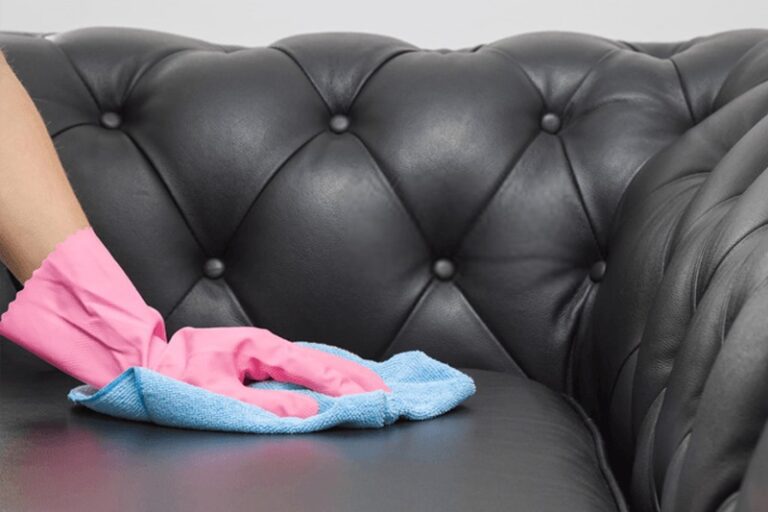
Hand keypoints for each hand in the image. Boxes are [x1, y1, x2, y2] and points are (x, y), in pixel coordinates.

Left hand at [149, 325, 390, 417]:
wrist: (145, 362)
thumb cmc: (174, 378)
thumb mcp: (215, 395)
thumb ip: (263, 406)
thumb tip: (308, 413)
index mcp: (259, 347)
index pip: (310, 367)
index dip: (341, 385)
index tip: (368, 398)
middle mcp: (267, 346)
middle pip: (321, 360)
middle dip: (355, 377)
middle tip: (387, 393)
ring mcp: (266, 353)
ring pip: (315, 363)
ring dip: (346, 376)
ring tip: (375, 388)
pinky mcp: (261, 362)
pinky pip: (303, 369)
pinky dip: (328, 376)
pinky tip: (341, 383)